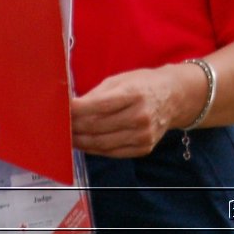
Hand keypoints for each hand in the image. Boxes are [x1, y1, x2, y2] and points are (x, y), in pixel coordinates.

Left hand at [71, 64, 201, 157]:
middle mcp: (140, 116)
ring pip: (102, 144)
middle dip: (74, 128)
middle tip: (58, 127)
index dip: (76, 110)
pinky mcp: (144, 148)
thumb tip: (71, 108)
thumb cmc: (143, 84)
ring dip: (80, 142)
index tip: (62, 110)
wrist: (174, 97)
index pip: (98, 106)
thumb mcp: (121, 80)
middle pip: (97, 127)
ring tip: (67, 138)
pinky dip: (95, 150)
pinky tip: (85, 143)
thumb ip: (96, 95)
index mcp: (134, 94)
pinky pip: (112, 152)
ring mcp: (143, 135)